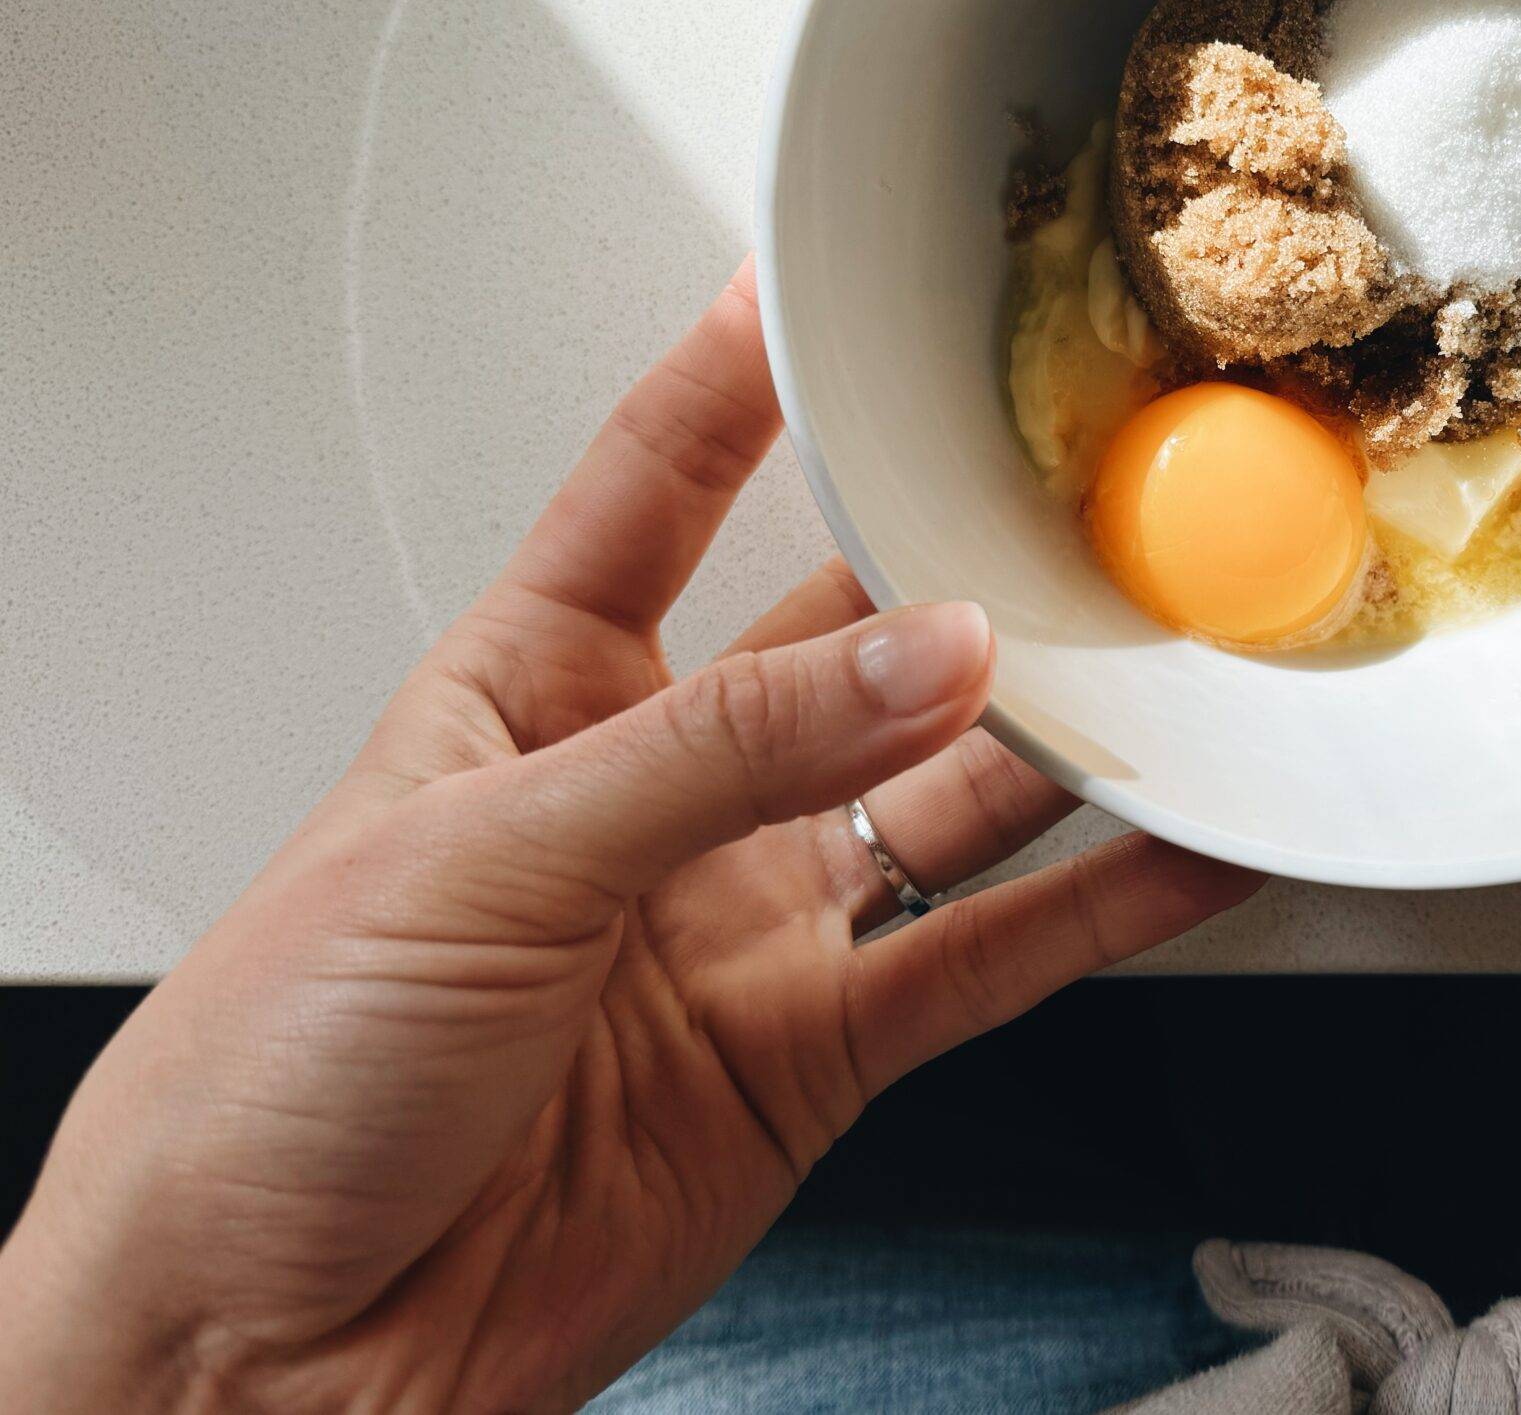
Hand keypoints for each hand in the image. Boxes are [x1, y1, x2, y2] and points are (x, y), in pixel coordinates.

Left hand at [0, 263, 1258, 1411]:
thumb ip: (725, 754)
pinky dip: (1103, 910)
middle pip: (846, 638)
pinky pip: (986, 960)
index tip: (833, 285)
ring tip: (1171, 668)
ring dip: (1059, 741)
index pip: (653, 489)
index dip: (741, 381)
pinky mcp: (812, 1052)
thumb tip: (923, 661)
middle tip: (1080, 501)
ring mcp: (744, 920)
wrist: (267, 1355)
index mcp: (530, 695)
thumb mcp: (482, 858)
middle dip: (960, 569)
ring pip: (947, 795)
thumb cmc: (265, 1086)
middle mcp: (659, 794)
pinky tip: (1183, 852)